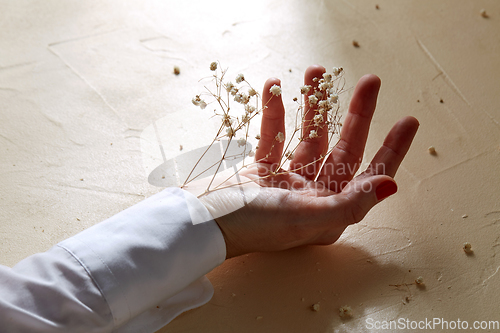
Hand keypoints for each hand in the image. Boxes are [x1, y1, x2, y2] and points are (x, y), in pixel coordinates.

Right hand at [199, 65, 418, 258]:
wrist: (201, 222)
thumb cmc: (253, 226)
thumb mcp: (305, 216)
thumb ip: (350, 203)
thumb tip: (391, 186)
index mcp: (330, 211)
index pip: (369, 176)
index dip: (391, 150)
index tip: (407, 120)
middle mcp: (313, 195)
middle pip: (344, 149)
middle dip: (357, 114)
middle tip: (369, 81)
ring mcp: (287, 181)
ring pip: (309, 137)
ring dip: (314, 105)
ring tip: (317, 72)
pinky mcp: (263, 169)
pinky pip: (274, 136)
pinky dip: (274, 113)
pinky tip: (275, 89)